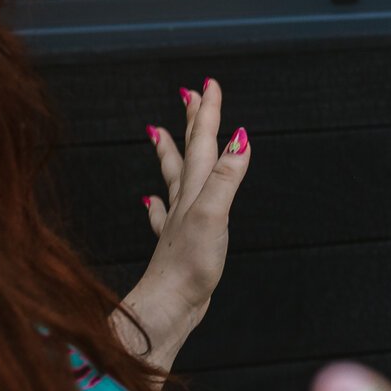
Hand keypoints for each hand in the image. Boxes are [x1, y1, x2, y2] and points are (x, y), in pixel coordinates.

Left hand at [121, 80, 250, 371]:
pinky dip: (158, 203)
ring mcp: (178, 222)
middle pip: (188, 153)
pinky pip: (164, 215)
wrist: (167, 305)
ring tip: (159, 132)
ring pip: (174, 179)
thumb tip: (240, 140)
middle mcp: (184, 201)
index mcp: (197, 191)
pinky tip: (150, 201)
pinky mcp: (177, 244)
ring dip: (170, 153)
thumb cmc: (189, 265)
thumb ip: (227, 177)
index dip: (209, 114)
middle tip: (190, 95)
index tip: (209, 84)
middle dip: (191, 123)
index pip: (204, 143)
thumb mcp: (213, 215)